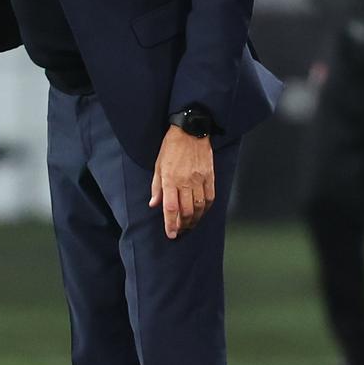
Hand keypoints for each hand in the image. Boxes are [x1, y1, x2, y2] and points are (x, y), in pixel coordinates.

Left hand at [149, 125, 214, 239]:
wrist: (191, 130)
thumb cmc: (171, 147)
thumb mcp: (158, 165)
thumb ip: (156, 187)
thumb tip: (154, 204)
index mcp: (170, 179)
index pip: (170, 207)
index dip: (170, 223)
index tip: (171, 234)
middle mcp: (185, 181)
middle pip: (186, 210)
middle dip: (183, 224)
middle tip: (180, 231)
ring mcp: (199, 179)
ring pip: (199, 207)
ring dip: (194, 219)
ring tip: (190, 225)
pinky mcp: (210, 176)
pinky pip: (210, 197)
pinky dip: (206, 208)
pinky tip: (201, 212)